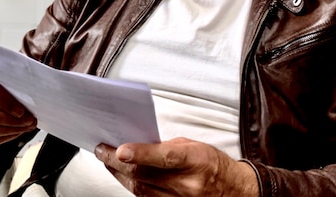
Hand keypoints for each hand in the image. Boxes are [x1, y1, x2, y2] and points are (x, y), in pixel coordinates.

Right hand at [0, 66, 37, 144]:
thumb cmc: (1, 81)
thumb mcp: (6, 73)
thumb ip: (16, 78)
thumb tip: (35, 89)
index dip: (5, 101)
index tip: (22, 110)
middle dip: (10, 120)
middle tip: (28, 122)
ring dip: (9, 131)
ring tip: (25, 128)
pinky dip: (1, 139)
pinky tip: (14, 133)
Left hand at [94, 137, 258, 196]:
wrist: (234, 191)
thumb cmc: (212, 164)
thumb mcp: (194, 146)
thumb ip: (166, 146)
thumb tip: (136, 143)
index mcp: (195, 161)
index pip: (165, 157)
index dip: (141, 153)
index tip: (120, 149)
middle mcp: (187, 184)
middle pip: (144, 175)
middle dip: (117, 162)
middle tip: (101, 150)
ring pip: (140, 189)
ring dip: (119, 174)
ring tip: (106, 160)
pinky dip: (130, 185)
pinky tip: (122, 175)